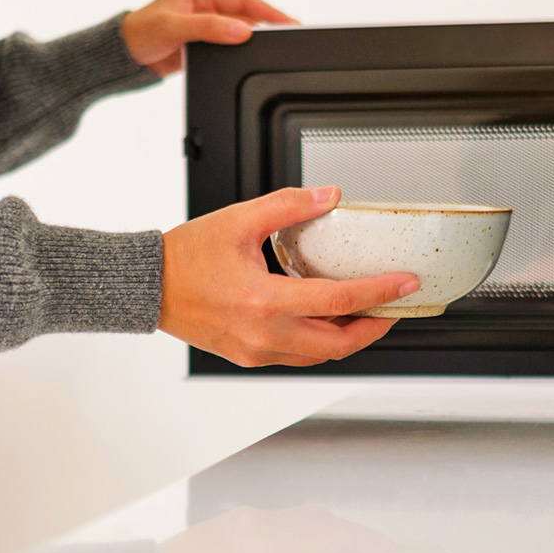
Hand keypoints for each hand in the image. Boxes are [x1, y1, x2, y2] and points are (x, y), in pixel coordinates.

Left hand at [120, 0, 295, 76]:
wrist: (125, 57)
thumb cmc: (140, 34)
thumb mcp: (175, 28)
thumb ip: (209, 28)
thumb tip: (242, 30)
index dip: (268, 10)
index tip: (289, 20)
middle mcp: (206, 5)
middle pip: (246, 13)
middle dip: (268, 23)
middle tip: (292, 34)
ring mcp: (206, 23)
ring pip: (240, 29)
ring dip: (255, 38)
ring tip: (276, 46)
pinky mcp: (204, 41)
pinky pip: (230, 43)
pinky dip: (242, 49)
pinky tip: (252, 56)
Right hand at [158, 186, 419, 367]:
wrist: (147, 286)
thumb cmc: (186, 256)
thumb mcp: (240, 220)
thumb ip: (289, 206)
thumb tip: (330, 196)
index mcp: (265, 301)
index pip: (340, 301)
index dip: (380, 292)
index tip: (406, 283)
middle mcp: (264, 334)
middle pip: (338, 343)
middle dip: (374, 327)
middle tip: (395, 306)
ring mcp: (256, 350)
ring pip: (319, 355)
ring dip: (348, 338)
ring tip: (368, 314)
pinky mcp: (248, 355)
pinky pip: (297, 356)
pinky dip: (321, 342)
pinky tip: (328, 322)